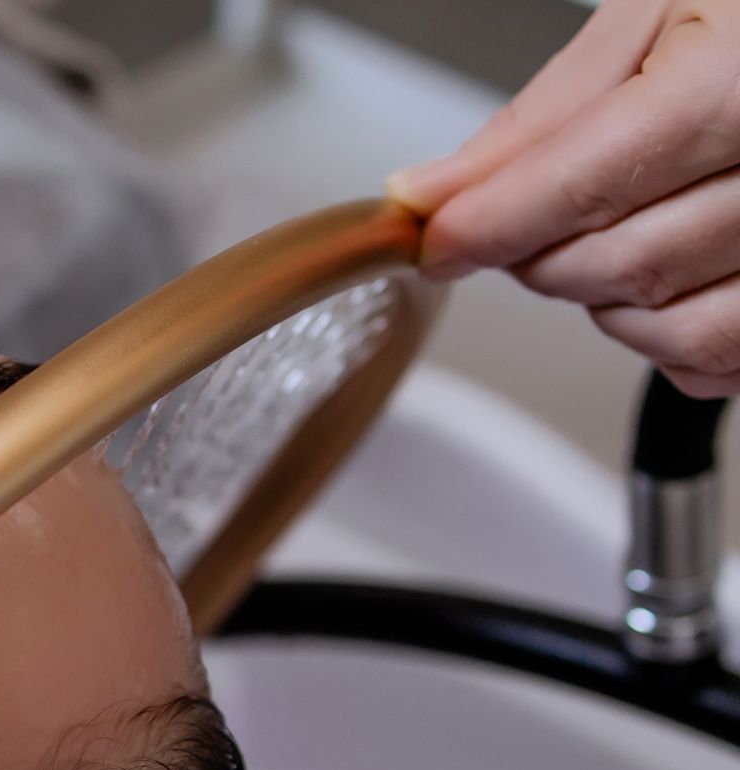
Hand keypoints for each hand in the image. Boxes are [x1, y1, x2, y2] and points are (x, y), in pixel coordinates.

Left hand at [389, 0, 739, 397]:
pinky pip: (714, 358)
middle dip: (539, 254)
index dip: (491, 223)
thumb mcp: (657, 16)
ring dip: (602, 296)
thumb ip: (544, 115)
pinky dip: (663, 336)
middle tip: (524, 219)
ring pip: (662, 325)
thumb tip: (434, 192)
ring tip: (611, 229)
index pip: (586, 183)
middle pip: (616, 263)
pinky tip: (663, 276)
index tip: (438, 239)